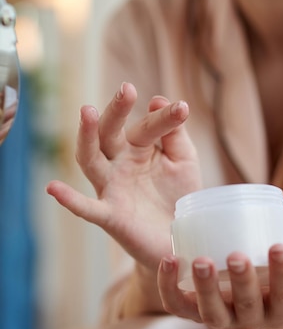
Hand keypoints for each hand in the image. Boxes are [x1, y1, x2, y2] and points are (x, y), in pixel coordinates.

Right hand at [46, 83, 201, 270]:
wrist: (180, 238)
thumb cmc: (179, 195)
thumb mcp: (183, 160)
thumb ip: (175, 134)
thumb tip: (159, 99)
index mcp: (138, 147)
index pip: (146, 126)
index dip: (164, 117)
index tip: (182, 109)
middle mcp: (119, 163)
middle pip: (110, 133)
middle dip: (116, 111)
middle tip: (127, 90)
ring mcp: (112, 188)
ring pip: (91, 159)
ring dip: (87, 137)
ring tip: (87, 112)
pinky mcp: (111, 216)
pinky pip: (86, 208)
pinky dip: (69, 199)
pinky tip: (53, 188)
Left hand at [157, 239, 282, 328]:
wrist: (243, 274)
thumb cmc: (273, 266)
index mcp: (280, 312)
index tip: (279, 246)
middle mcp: (250, 323)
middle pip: (248, 308)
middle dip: (243, 283)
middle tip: (237, 256)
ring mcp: (218, 319)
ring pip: (211, 314)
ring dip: (205, 289)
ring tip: (201, 261)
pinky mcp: (190, 311)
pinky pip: (176, 306)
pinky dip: (167, 285)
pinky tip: (169, 259)